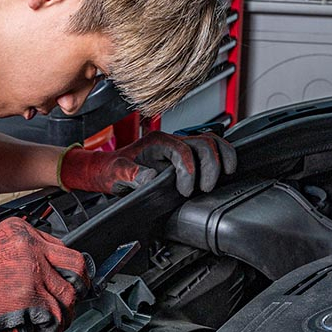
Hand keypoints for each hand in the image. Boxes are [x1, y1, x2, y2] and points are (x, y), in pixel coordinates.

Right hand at [0, 217, 89, 331]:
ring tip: (56, 321)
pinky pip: (54, 315)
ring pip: (68, 295)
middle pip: (77, 266)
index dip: (67, 269)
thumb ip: (22, 249)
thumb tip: (44, 267)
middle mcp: (31, 247)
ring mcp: (32, 272)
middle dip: (80, 286)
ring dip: (65, 313)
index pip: (62, 248)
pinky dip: (52, 327)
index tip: (69, 280)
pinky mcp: (29, 297)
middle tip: (74, 298)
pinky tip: (45, 331)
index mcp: (23, 230)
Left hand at [59, 132, 235, 197]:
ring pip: (211, 142)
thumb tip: (151, 179)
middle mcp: (171, 141)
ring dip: (221, 158)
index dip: (189, 170)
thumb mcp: (117, 172)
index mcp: (157, 142)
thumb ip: (133, 175)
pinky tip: (223, 172)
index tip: (186, 190)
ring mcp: (179, 147)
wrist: (107, 169)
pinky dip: (220, 157)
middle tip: (206, 187)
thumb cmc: (111, 169)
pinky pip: (209, 150)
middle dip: (210, 165)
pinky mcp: (184, 156)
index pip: (184, 150)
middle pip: (204, 143)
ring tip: (224, 176)